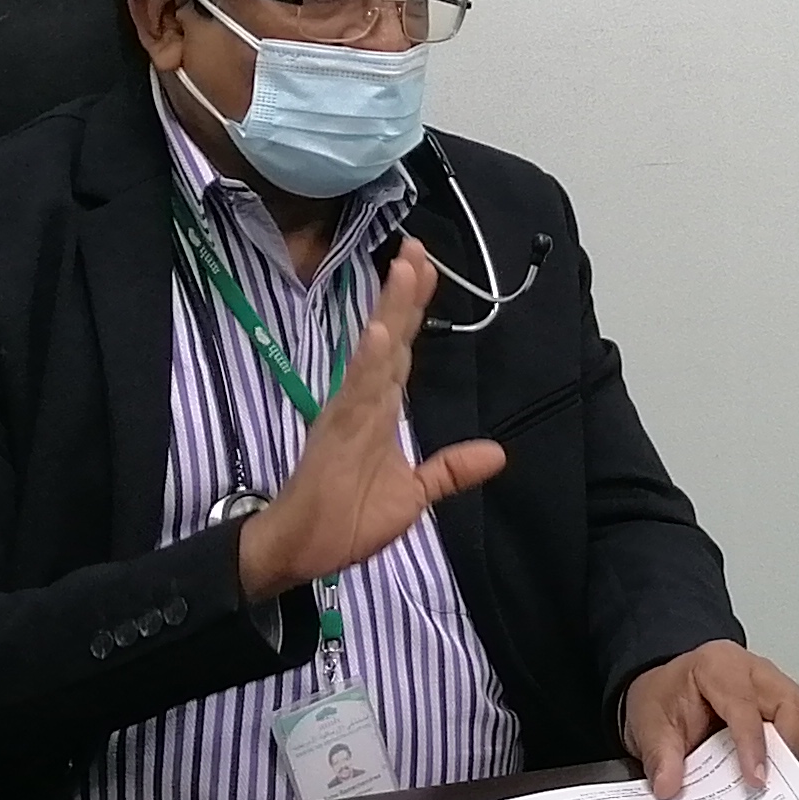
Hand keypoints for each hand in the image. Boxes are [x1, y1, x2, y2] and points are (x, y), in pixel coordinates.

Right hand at [233, 243, 505, 605]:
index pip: (403, 351)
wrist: (302, 552)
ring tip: (403, 269)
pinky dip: (369, 362)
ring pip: (376, 354)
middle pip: (391, 338)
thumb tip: (496, 452)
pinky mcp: (335, 433)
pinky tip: (380, 333)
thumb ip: (450, 470)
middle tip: (416, 247)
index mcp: (380, 411)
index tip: (425, 267)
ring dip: (390, 311)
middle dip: (404, 293)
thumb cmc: (346, 520)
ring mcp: (349, 413)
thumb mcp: (414, 495)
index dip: (414, 311)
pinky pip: (355, 392)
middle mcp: (364, 402)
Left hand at [621, 643, 798, 799]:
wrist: (670, 687)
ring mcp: (778, 684)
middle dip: (789, 749)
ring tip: (781, 775)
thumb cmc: (666, 697)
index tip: (756, 780)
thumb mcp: (649, 723)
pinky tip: (793, 763)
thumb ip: (660, 756)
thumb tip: (670, 786)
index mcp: (719, 666)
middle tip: (771, 784)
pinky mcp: (790, 702)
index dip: (754, 746)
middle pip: (793, 705)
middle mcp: (756, 671)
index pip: (746, 706)